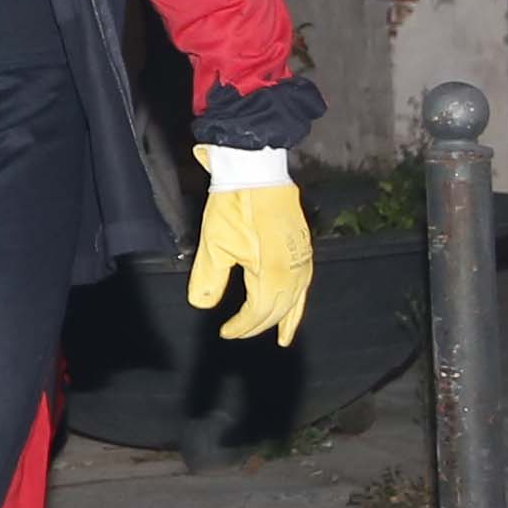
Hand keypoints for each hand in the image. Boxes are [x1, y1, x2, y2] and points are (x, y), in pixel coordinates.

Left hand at [184, 146, 312, 341]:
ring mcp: (303, 257)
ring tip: (282, 336)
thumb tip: (202, 305)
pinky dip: (299, 299)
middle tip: (241, 333)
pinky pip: (305, 282)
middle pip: (280, 308)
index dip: (243, 326)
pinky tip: (294, 304)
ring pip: (297, 298)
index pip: (259, 311)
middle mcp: (294, 268)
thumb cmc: (234, 205)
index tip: (226, 332)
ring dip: (287, 318)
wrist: (257, 171)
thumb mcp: (214, 243)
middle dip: (260, 324)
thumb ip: (209, 279)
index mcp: (272, 271)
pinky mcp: (305, 246)